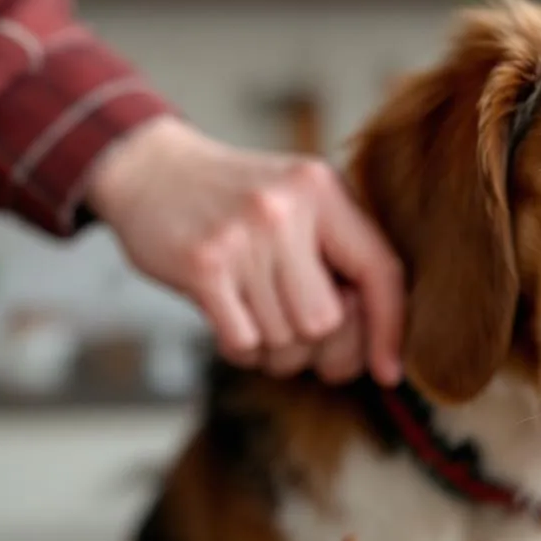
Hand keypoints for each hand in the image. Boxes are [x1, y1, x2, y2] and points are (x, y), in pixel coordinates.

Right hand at [85, 116, 403, 384]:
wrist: (151, 170)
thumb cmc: (238, 201)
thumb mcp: (300, 203)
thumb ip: (340, 257)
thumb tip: (379, 350)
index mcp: (323, 190)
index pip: (381, 271)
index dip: (390, 329)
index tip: (388, 370)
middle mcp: (285, 210)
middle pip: (326, 322)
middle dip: (313, 344)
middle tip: (295, 331)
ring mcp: (242, 237)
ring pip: (285, 339)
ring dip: (272, 346)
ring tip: (256, 313)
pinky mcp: (202, 265)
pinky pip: (243, 343)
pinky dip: (242, 347)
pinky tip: (231, 318)